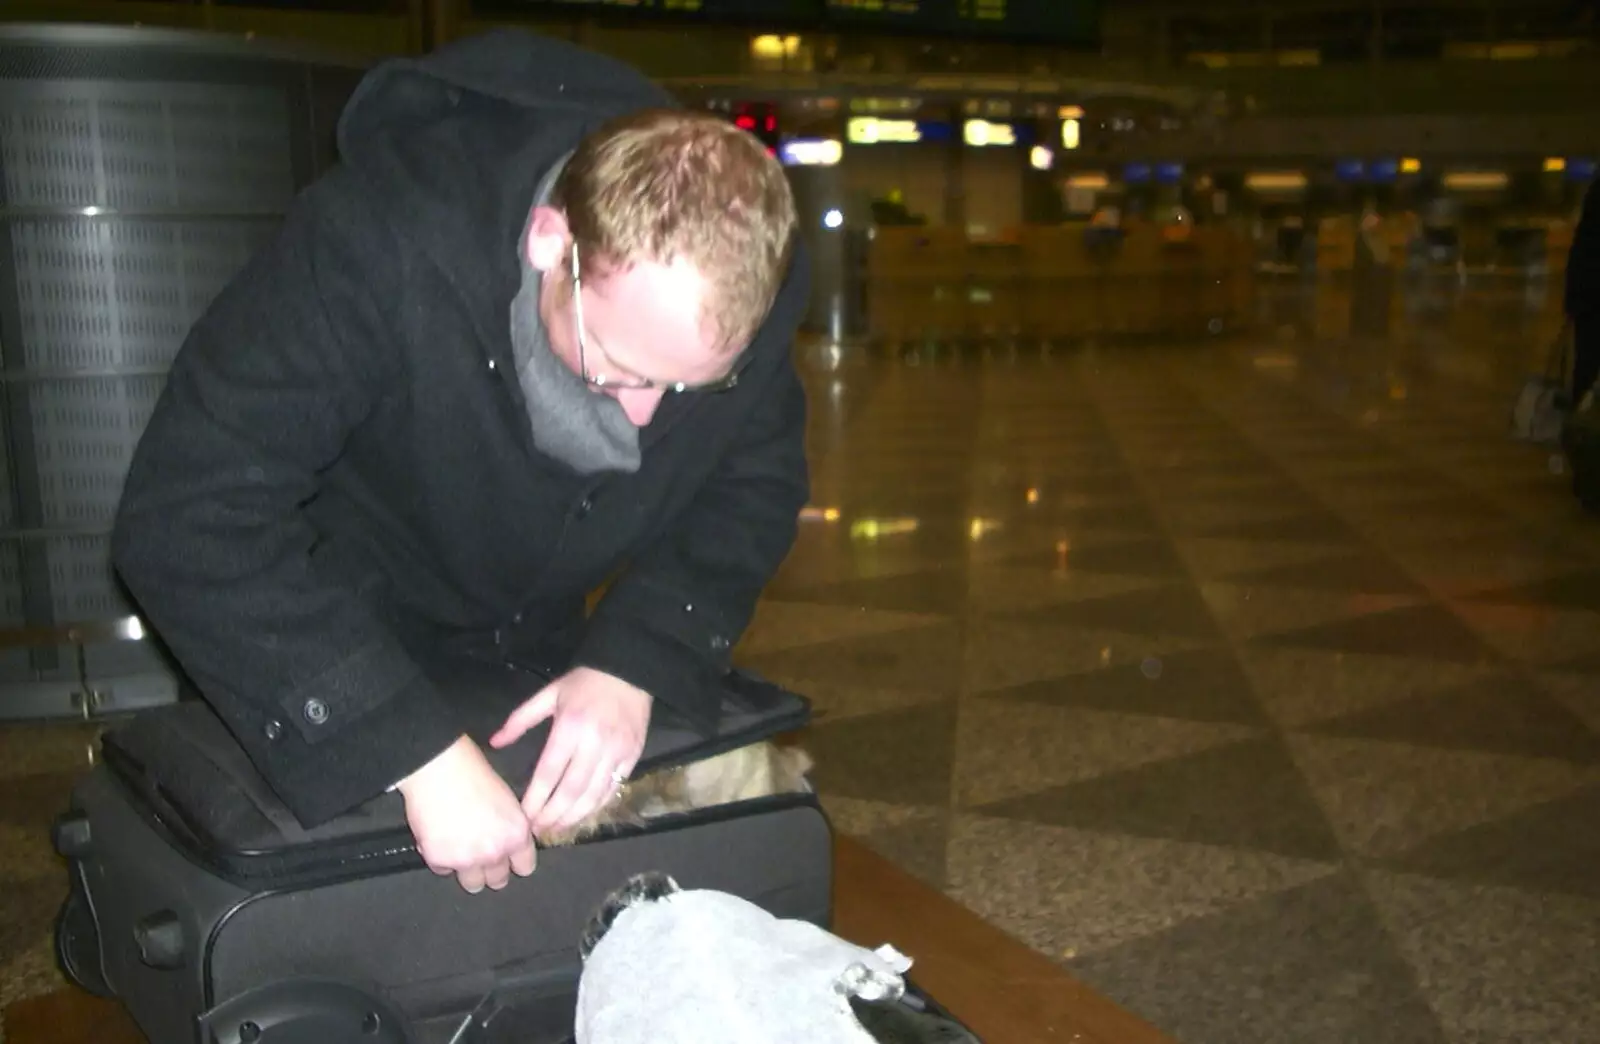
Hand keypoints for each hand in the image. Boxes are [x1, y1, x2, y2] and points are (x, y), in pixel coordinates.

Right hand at [395, 735, 537, 893]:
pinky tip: (440, 838)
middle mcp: (495, 852)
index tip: (509, 859)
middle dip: (491, 870)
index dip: (516, 862)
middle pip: (499, 881)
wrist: (439, 767)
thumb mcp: (508, 800)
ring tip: (460, 850)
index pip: (525, 868)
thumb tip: (511, 843)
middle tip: (480, 854)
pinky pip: (443, 870)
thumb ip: (511, 827)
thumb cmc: (474, 772)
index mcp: (516, 835)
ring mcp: (466, 860)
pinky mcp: (439, 860)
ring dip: (467, 870)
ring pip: (473, 884)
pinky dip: (442, 859)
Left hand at [489, 667, 651, 838]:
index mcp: (569, 727)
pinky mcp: (632, 756)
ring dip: (574, 817)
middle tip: (539, 830)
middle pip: (571, 790)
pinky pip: (613, 788)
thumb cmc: (585, 682)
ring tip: (558, 828)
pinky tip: (583, 814)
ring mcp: (616, 752)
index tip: (524, 816)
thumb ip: (520, 719)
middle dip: (553, 815)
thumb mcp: (549, 694)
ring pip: (593, 795)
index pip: (548, 773)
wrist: (630, 671)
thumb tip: (495, 742)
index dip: (535, 799)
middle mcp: (593, 743)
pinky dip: (597, 805)